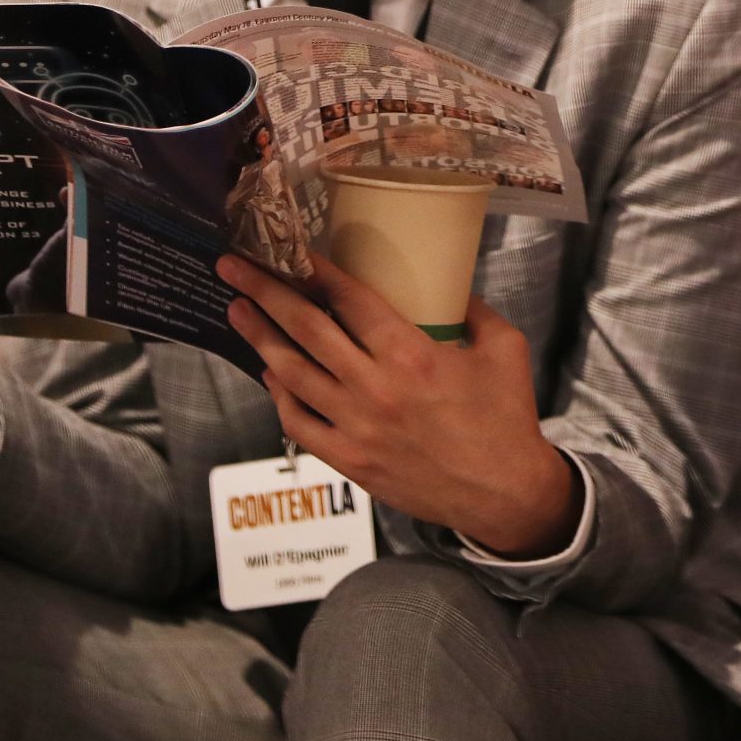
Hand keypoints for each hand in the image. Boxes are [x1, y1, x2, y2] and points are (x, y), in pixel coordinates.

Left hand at [219, 253, 578, 558]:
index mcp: (413, 355)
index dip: (316, 270)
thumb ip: (475, 311)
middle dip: (265, 292)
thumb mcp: (506, 348)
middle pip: (306, 330)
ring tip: (236, 310)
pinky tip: (270, 372)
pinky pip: (298, 423)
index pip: (350, 300)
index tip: (290, 248)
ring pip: (292, 374)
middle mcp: (375, 388)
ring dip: (259, 337)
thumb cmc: (507, 418)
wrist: (503, 492)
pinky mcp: (349, 460)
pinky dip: (279, 395)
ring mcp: (356, 427)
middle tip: (234, 266)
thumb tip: (450, 286)